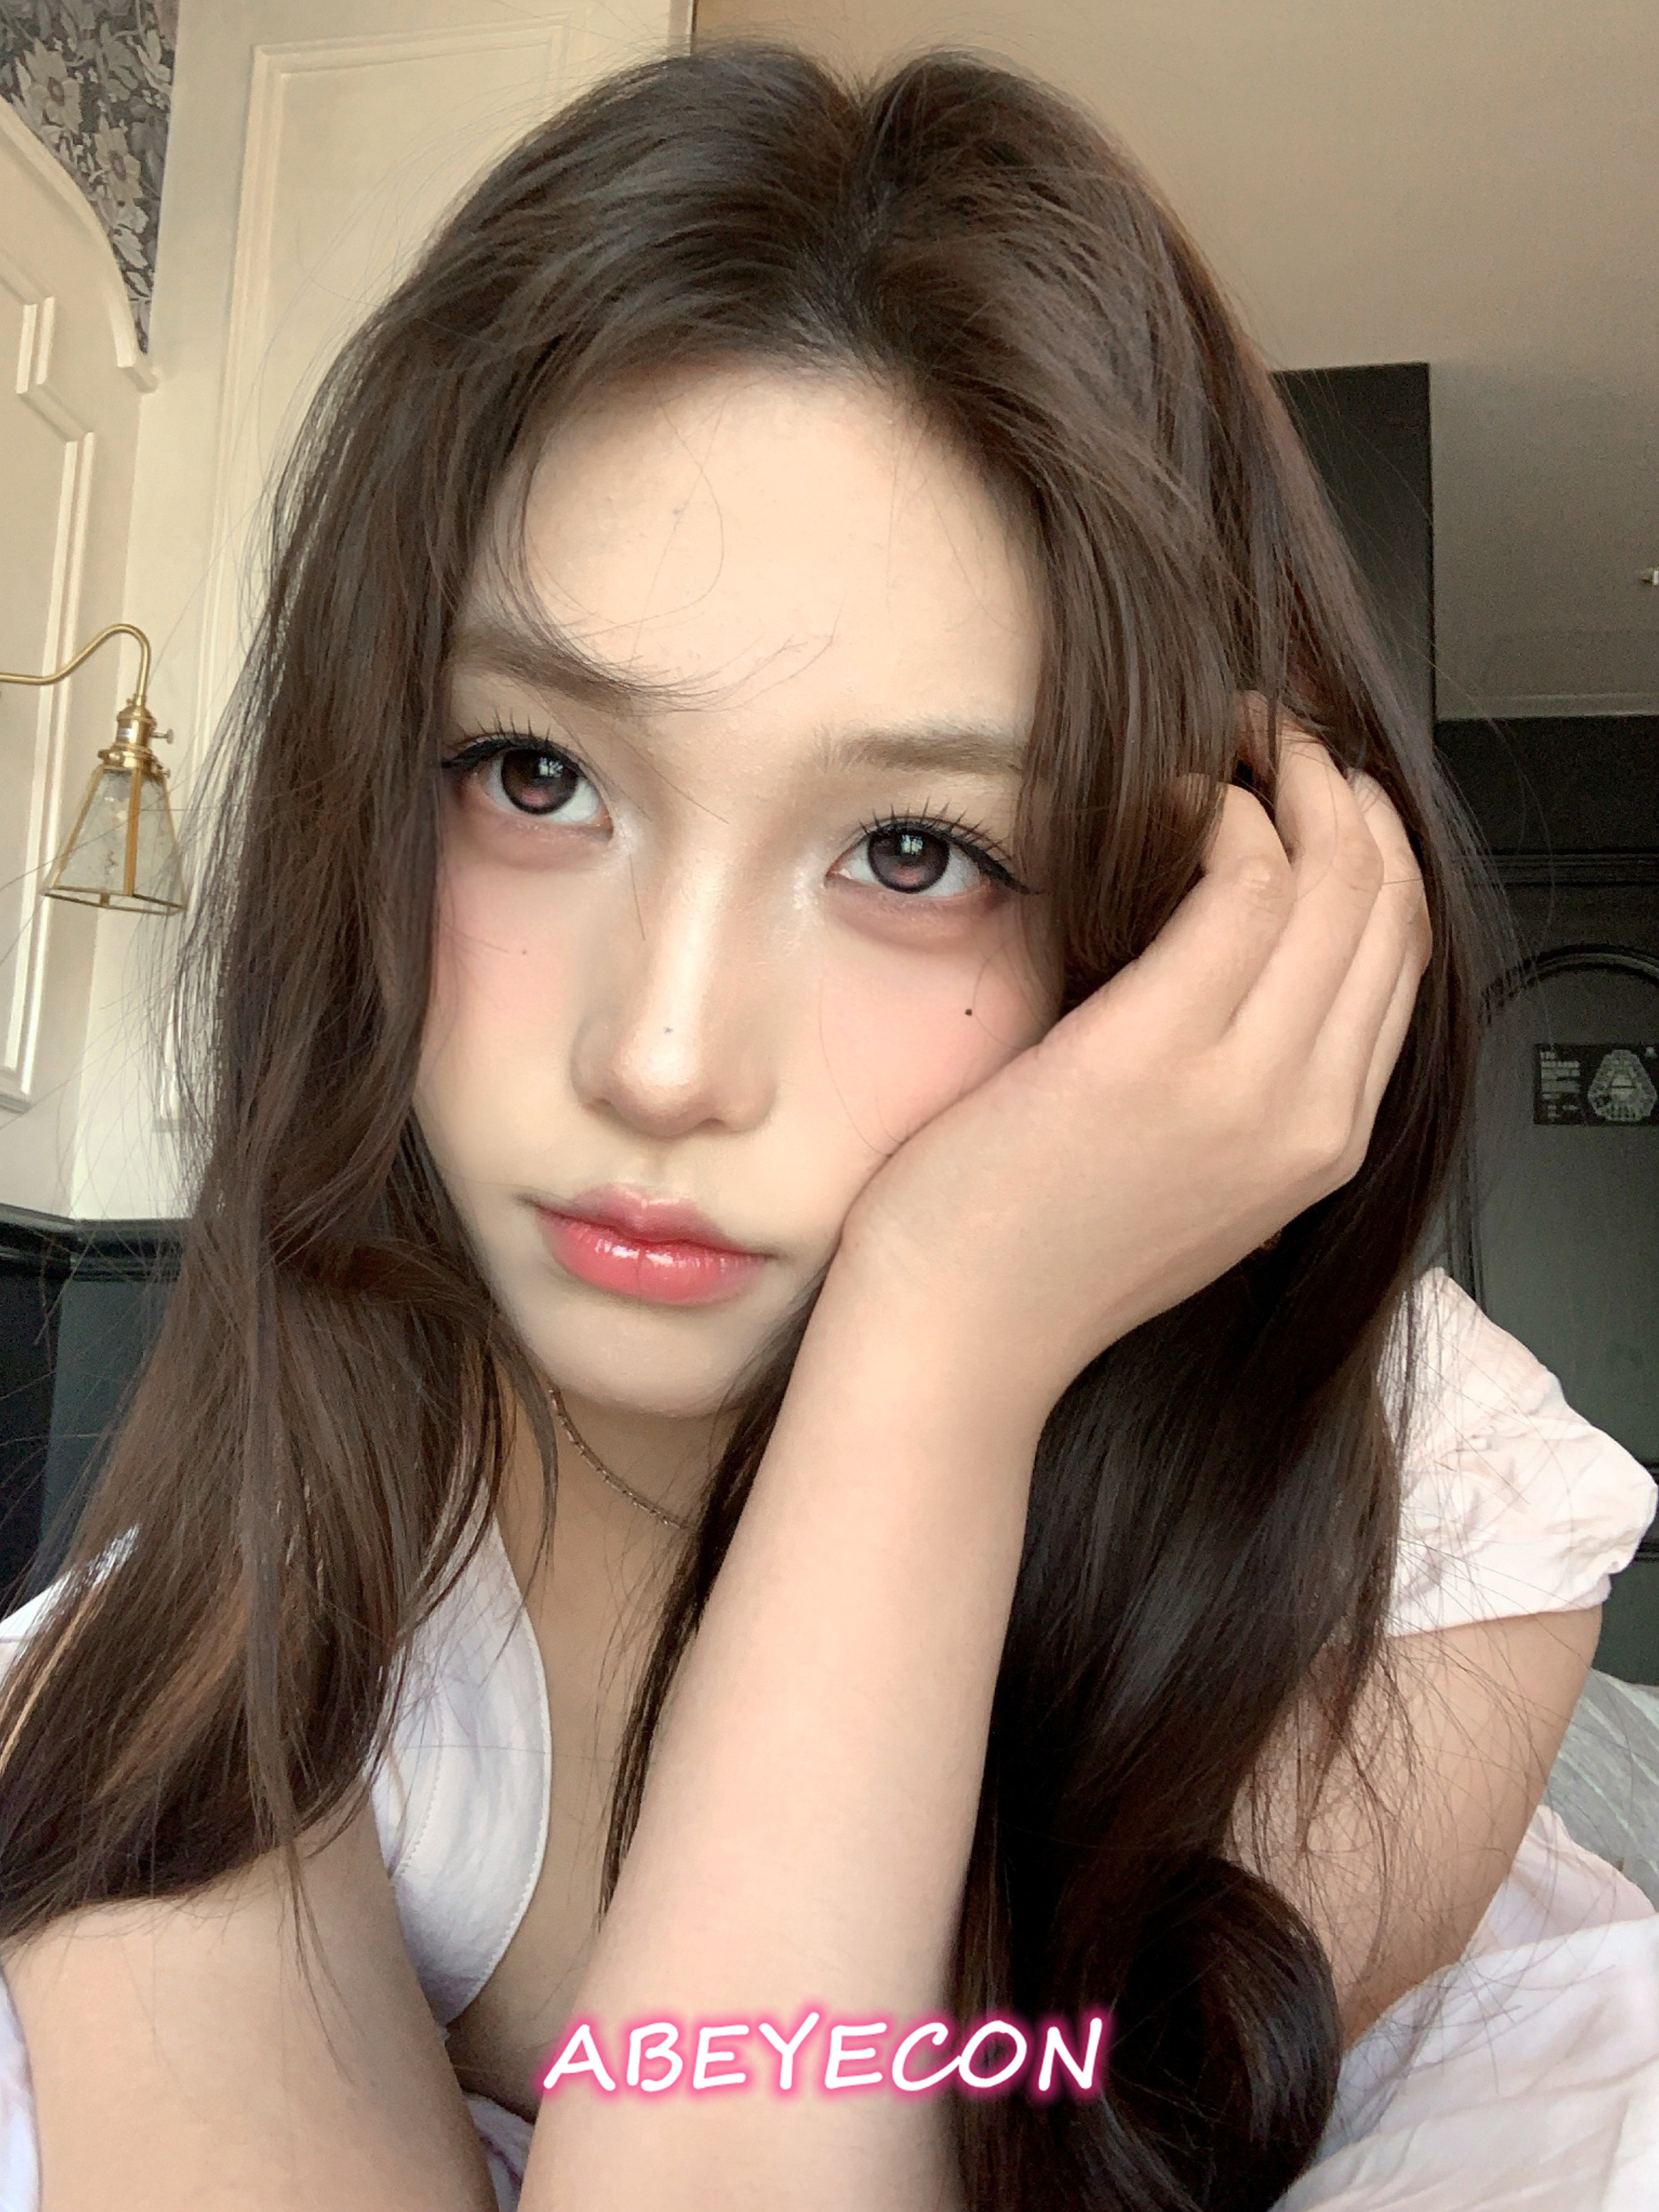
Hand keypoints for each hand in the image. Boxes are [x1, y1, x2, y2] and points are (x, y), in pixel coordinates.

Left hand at [833, 725, 1432, 1420]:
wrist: (963, 1341)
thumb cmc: (1041, 1253)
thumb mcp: (1191, 1181)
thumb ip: (1245, 1088)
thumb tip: (1248, 969)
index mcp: (1326, 1144)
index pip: (1403, 955)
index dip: (1373, 848)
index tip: (1318, 794)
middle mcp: (1311, 1115)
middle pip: (1388, 901)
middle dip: (1343, 791)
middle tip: (1280, 738)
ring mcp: (1244, 1087)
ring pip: (1334, 877)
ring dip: (1288, 780)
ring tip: (1232, 743)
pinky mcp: (1155, 1054)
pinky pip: (1241, 882)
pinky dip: (1217, 812)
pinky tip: (1170, 800)